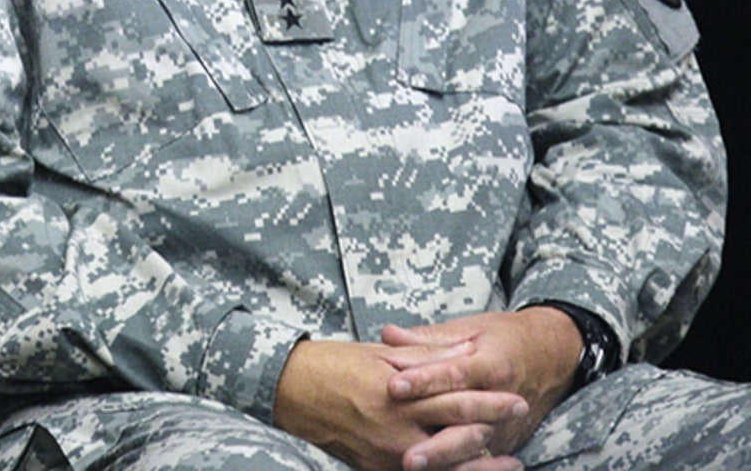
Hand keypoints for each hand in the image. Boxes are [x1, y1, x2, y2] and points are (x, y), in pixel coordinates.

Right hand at [273, 337, 528, 470]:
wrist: (288, 388)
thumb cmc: (332, 363)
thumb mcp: (379, 353)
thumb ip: (424, 357)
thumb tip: (463, 350)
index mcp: (399, 394)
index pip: (456, 401)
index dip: (490, 403)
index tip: (517, 401)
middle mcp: (396, 429)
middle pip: (457, 440)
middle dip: (491, 440)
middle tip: (520, 447)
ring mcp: (385, 454)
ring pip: (443, 468)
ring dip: (477, 468)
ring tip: (507, 466)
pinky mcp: (372, 469)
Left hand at [382, 308, 581, 467]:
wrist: (554, 357)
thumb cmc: (505, 339)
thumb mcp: (471, 329)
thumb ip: (428, 338)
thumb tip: (388, 334)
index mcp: (492, 365)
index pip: (455, 375)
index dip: (424, 381)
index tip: (393, 387)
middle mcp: (502, 400)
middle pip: (466, 424)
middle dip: (435, 442)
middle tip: (405, 453)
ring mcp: (505, 426)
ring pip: (473, 448)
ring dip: (445, 460)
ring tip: (412, 465)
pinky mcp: (505, 442)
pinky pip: (480, 458)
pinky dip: (459, 467)